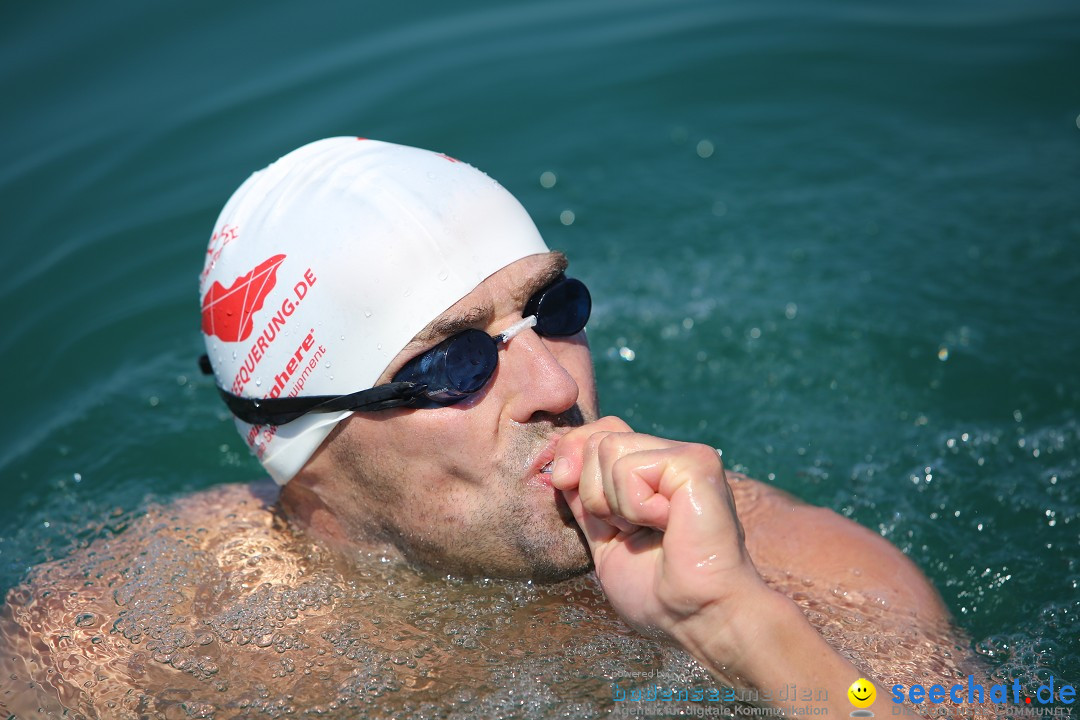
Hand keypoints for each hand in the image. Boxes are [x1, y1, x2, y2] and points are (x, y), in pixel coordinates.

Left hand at [551, 417, 773, 662]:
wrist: (698, 618)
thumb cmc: (658, 592)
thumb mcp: (603, 539)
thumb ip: (584, 499)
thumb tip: (560, 467)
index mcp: (651, 473)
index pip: (598, 433)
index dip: (573, 458)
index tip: (577, 497)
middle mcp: (669, 456)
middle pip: (595, 439)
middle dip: (594, 494)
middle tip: (633, 530)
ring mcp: (684, 455)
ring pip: (606, 448)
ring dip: (616, 504)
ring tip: (653, 529)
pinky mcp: (694, 462)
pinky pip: (629, 468)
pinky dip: (635, 507)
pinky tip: (668, 526)